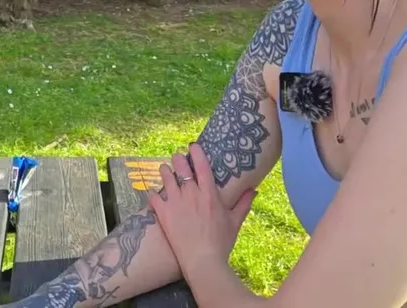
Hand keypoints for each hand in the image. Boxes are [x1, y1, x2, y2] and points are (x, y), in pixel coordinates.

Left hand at [145, 144, 255, 277]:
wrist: (202, 261)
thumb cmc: (220, 242)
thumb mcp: (235, 222)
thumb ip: (243, 203)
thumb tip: (253, 189)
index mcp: (209, 194)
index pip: (201, 165)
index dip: (196, 152)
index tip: (192, 146)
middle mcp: (191, 193)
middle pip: (181, 167)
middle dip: (178, 159)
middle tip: (177, 158)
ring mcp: (175, 201)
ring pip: (165, 177)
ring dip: (164, 171)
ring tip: (164, 169)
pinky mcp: (162, 212)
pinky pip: (153, 196)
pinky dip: (153, 193)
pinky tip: (153, 192)